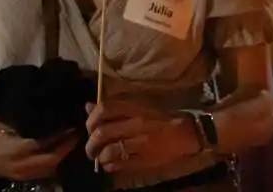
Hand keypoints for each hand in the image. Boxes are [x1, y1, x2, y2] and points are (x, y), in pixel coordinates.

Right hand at [0, 116, 77, 180]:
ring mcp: (22, 172)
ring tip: (72, 140)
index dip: (60, 134)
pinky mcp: (22, 176)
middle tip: (77, 132)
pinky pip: (43, 172)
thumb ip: (21, 115)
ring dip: (62, 155)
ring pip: (49, 167)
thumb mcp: (2, 119)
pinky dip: (54, 162)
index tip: (71, 123)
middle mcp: (21, 163)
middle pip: (52, 158)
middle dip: (66, 147)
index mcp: (17, 147)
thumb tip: (42, 101)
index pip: (44, 142)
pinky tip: (60, 151)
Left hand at [85, 101, 199, 173]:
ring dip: (99, 156)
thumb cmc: (159, 118)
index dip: (90, 120)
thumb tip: (88, 107)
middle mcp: (136, 124)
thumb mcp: (138, 107)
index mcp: (134, 108)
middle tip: (90, 148)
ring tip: (99, 157)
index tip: (89, 127)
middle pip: (102, 132)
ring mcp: (140, 144)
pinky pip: (119, 164)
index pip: (104, 110)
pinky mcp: (144, 160)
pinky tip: (110, 163)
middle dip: (90, 143)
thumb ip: (113, 108)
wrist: (184, 134)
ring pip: (109, 151)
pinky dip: (109, 165)